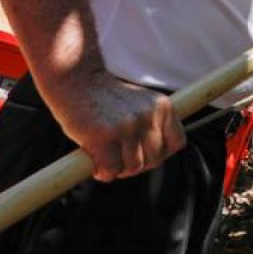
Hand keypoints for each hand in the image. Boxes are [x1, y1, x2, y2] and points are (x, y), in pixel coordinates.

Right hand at [44, 70, 185, 181]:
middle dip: (136, 164)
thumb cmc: (106, 98)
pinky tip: (95, 163)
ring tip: (105, 157)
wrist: (75, 80)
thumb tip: (157, 159)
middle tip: (118, 157)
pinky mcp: (104, 137)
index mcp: (162, 106)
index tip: (144, 154)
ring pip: (133, 167)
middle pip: (154, 160)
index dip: (160, 153)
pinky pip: (110, 170)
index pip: (177, 143)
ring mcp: (127, 126)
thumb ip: (153, 125)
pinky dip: (102, 172)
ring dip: (118, 169)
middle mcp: (149, 115)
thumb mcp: (140, 104)